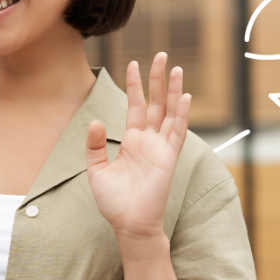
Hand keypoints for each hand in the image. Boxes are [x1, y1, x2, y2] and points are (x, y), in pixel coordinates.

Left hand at [85, 53, 189, 241]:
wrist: (128, 224)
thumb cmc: (114, 201)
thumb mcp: (96, 170)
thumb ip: (95, 145)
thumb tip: (95, 121)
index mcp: (132, 141)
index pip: (135, 105)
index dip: (135, 85)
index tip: (134, 63)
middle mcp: (149, 140)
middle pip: (155, 102)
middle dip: (158, 79)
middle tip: (162, 55)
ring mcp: (161, 148)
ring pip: (169, 112)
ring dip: (173, 91)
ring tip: (176, 68)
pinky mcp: (169, 158)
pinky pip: (176, 132)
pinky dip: (181, 114)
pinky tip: (184, 96)